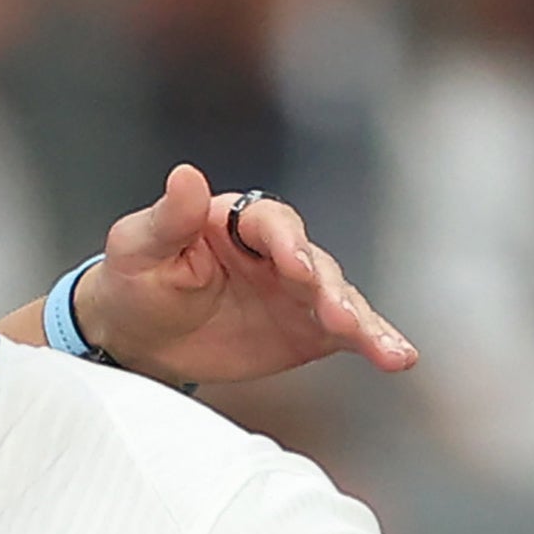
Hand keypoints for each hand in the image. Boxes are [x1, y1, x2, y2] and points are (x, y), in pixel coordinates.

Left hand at [79, 163, 415, 385]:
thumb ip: (167, 218)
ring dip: (362, 322)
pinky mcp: (308, 329)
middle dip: (328, 290)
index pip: (272, 225)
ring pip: (339, 299)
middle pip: (315, 263)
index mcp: (238, 222)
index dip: (286, 244)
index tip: (294, 265)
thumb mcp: (138, 247)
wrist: (138, 334)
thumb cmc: (135, 279)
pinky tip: (398, 358)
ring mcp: (298, 291)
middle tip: (338, 315)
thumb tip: (184, 176)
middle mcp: (278, 252)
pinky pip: (346, 334)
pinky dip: (373, 343)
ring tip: (387, 349)